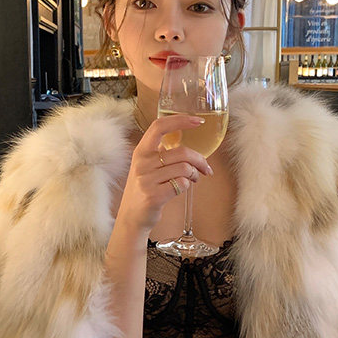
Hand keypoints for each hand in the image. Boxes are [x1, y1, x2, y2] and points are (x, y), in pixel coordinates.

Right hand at [116, 114, 213, 233]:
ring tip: (194, 179)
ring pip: (184, 168)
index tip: (197, 121)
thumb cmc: (144, 189)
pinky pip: (182, 184)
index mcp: (141, 151)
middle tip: (205, 167)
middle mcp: (142, 163)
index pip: (159, 127)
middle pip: (181, 152)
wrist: (132, 217)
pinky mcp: (154, 196)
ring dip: (194, 174)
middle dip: (200, 160)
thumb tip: (186, 140)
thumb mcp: (146, 166)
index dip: (180, 120)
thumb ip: (160, 152)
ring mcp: (146, 180)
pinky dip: (188, 185)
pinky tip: (184, 188)